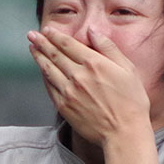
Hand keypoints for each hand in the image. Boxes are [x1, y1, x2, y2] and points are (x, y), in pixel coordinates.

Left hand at [27, 26, 149, 144]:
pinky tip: (42, 71)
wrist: (124, 133)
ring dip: (38, 57)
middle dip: (41, 42)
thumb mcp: (128, 69)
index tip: (47, 30)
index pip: (67, 44)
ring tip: (32, 48)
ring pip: (48, 70)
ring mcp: (68, 92)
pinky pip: (49, 87)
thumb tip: (92, 31)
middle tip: (31, 35)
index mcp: (93, 63)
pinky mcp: (64, 106)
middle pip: (54, 54)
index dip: (55, 35)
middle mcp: (78, 75)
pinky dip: (44, 76)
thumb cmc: (131, 101)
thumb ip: (108, 47)